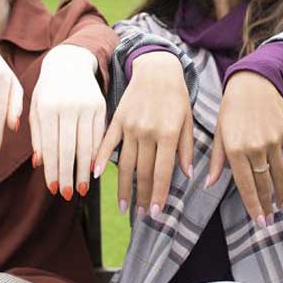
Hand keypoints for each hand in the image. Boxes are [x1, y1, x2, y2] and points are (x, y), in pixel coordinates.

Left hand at [29, 45, 105, 199]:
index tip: (53, 188)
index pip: (50, 146)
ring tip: (83, 188)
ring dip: (84, 170)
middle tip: (68, 194)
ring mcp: (87, 106)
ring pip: (86, 145)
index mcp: (47, 108)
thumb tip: (40, 164)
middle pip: (69, 149)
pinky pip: (100, 136)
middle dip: (68, 174)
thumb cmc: (46, 91)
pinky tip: (94, 170)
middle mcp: (68, 107)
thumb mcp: (35, 109)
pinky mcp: (101, 106)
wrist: (69, 64)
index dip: (52, 170)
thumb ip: (37, 136)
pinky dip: (97, 155)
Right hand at [93, 51, 191, 216]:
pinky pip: (107, 144)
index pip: (163, 172)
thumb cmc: (177, 95)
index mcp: (168, 134)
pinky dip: (100, 160)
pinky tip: (95, 177)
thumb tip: (186, 175)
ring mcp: (130, 127)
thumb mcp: (188, 120)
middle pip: (143, 173)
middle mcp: (147, 133)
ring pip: (125, 165)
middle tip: (142, 215)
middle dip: (143, 197)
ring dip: (124, 188)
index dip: (160, 195)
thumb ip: (187, 148)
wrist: (156, 67)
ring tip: (124, 207)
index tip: (157, 213)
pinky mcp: (117, 120)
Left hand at [207, 72, 282, 226]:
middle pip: (264, 184)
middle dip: (267, 204)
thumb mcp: (219, 133)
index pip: (246, 185)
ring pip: (280, 174)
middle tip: (270, 219)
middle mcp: (255, 147)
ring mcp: (273, 140)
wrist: (252, 82)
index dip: (253, 205)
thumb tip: (208, 185)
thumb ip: (216, 161)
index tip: (259, 221)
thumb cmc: (230, 108)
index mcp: (235, 150)